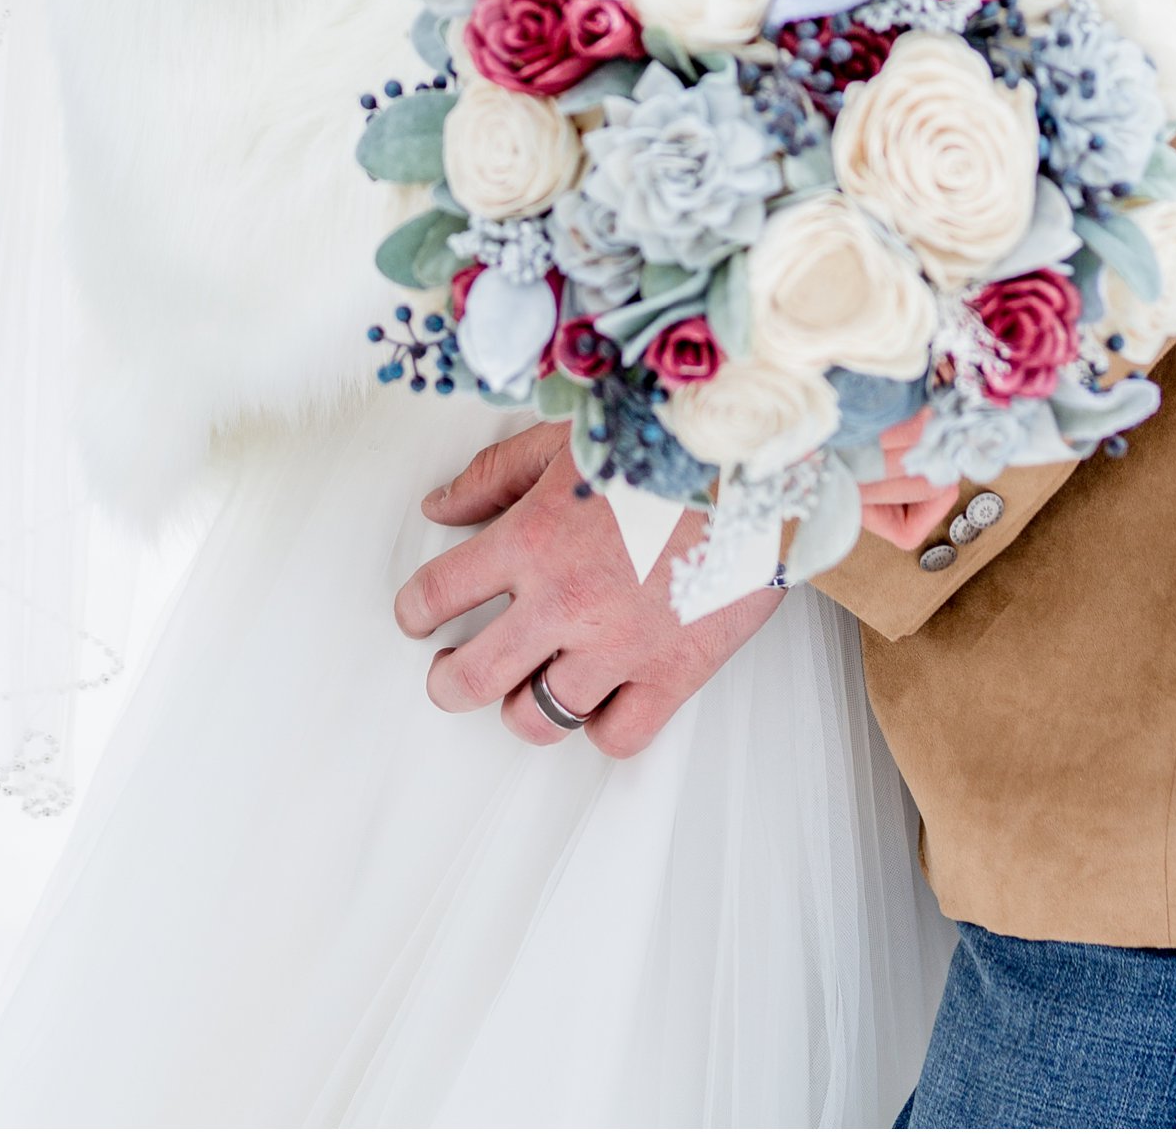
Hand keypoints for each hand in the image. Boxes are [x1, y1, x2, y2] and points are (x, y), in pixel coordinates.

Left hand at [393, 419, 781, 756]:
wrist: (760, 465)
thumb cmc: (665, 445)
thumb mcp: (566, 439)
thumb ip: (495, 475)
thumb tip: (440, 507)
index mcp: (532, 538)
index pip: (437, 595)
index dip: (414, 610)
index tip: (418, 614)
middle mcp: (565, 603)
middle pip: (469, 680)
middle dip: (446, 682)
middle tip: (449, 672)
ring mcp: (618, 647)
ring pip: (535, 719)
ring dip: (519, 707)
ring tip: (525, 685)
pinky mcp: (672, 674)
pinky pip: (615, 737)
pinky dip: (599, 725)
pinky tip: (598, 697)